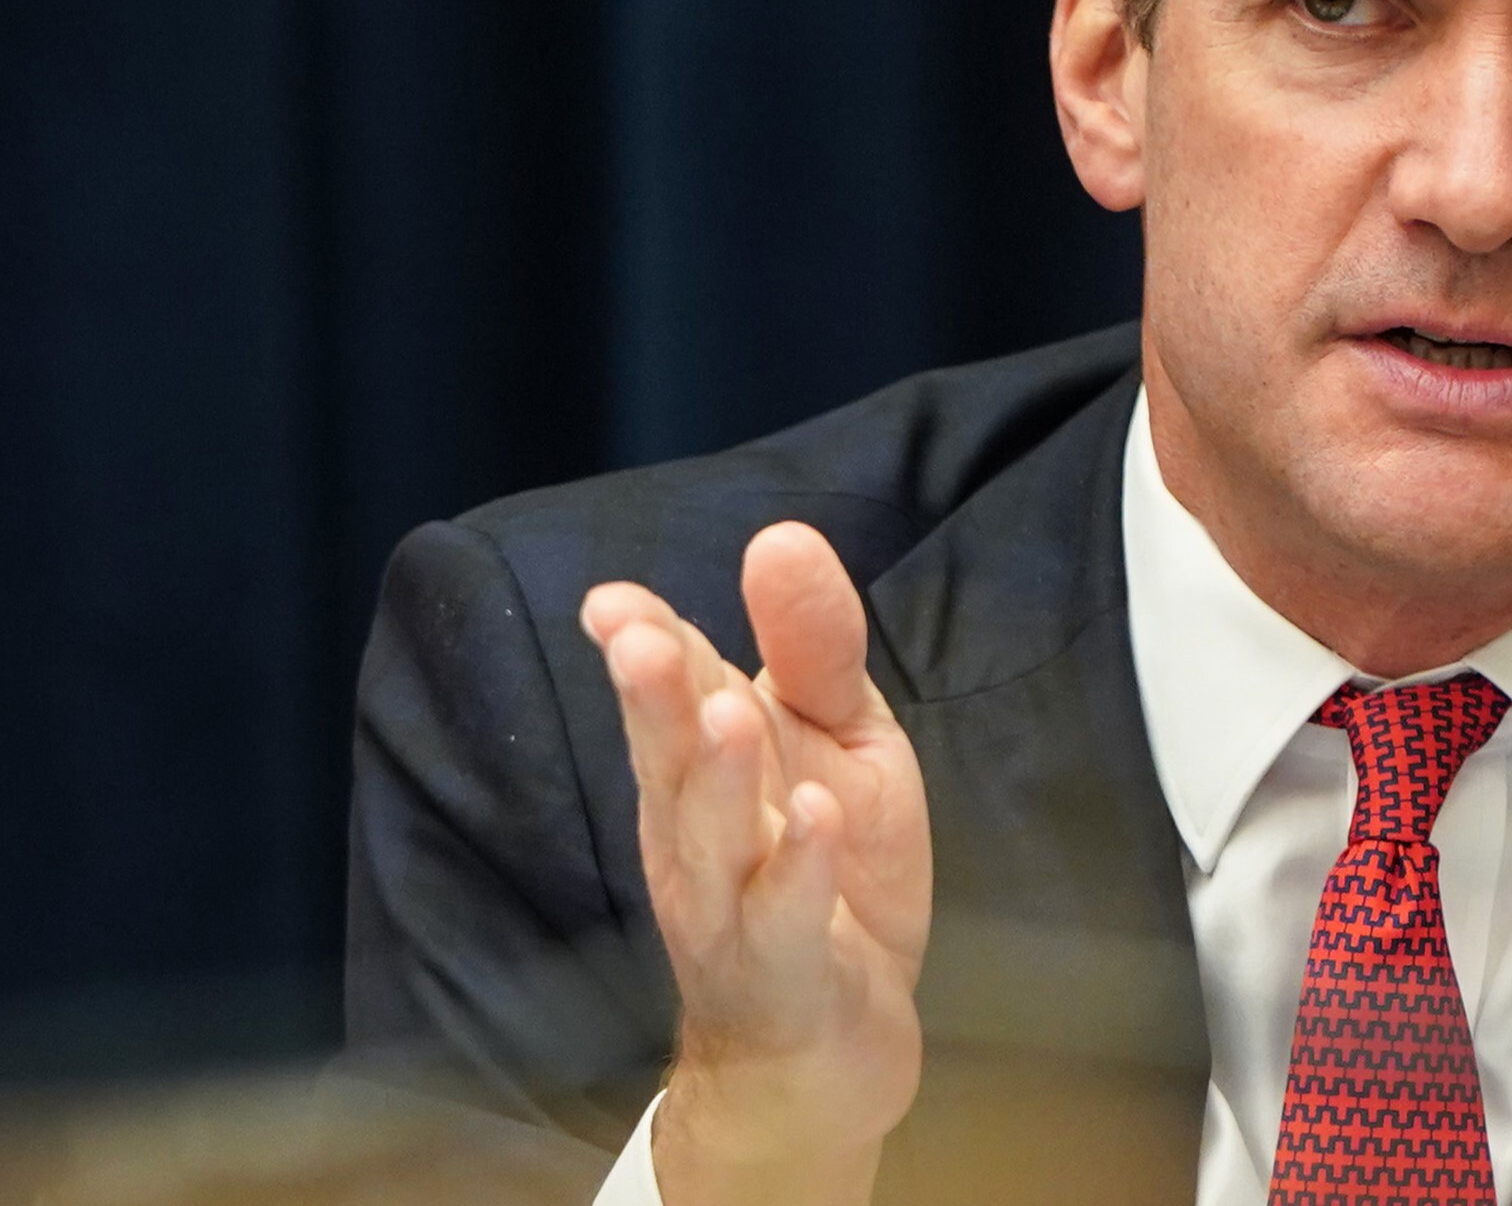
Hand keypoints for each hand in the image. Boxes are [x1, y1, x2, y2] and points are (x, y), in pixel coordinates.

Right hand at [580, 523, 931, 1205]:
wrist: (829, 1038)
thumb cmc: (822, 869)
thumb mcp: (837, 737)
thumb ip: (810, 646)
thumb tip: (780, 536)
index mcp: (706, 766)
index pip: (668, 694)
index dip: (642, 645)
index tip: (612, 602)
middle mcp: (699, 835)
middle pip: (669, 762)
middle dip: (653, 702)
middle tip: (639, 639)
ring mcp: (734, 907)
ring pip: (714, 841)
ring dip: (722, 779)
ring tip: (730, 714)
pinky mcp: (787, 970)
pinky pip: (785, 921)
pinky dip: (801, 870)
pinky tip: (817, 817)